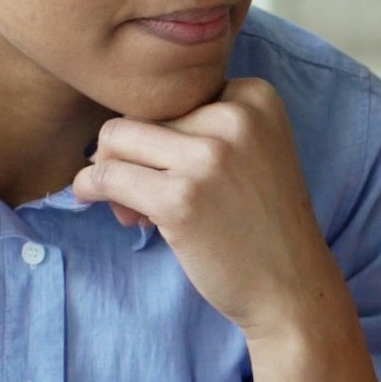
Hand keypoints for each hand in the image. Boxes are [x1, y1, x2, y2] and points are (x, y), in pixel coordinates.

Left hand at [71, 78, 351, 345]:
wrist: (292, 287)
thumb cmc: (261, 223)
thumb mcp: (248, 151)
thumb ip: (197, 126)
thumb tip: (108, 132)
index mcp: (255, 95)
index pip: (172, 94)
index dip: (161, 134)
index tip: (171, 173)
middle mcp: (236, 115)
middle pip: (142, 113)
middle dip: (131, 154)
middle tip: (143, 199)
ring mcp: (209, 157)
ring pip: (116, 138)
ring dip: (108, 170)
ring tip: (132, 209)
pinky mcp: (181, 198)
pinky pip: (106, 176)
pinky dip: (89, 187)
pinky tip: (91, 200)